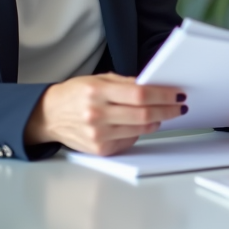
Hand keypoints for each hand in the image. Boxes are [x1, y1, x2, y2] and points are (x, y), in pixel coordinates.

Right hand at [25, 73, 186, 155]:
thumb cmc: (75, 94)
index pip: (140, 94)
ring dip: (157, 121)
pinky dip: (140, 133)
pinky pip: (129, 141)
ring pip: (140, 130)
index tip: (177, 94)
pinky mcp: (100, 149)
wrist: (49, 115)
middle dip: (167, 110)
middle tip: (178, 106)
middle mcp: (97, 114)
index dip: (163, 95)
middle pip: (144, 114)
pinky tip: (141, 125)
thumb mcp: (98, 79)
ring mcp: (98, 134)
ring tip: (162, 114)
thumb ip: (125, 83)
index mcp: (97, 92)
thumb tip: (153, 87)